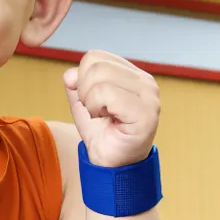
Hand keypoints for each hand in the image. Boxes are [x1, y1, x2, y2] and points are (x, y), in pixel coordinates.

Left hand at [64, 50, 160, 167]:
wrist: (110, 163)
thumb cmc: (100, 131)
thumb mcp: (82, 101)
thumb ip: (75, 82)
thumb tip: (70, 74)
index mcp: (132, 73)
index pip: (95, 56)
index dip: (82, 78)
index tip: (91, 100)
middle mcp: (145, 81)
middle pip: (95, 65)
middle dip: (83, 90)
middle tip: (95, 111)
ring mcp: (149, 96)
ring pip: (99, 78)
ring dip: (90, 101)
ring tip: (102, 116)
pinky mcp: (146, 112)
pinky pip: (106, 93)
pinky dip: (96, 108)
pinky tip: (107, 120)